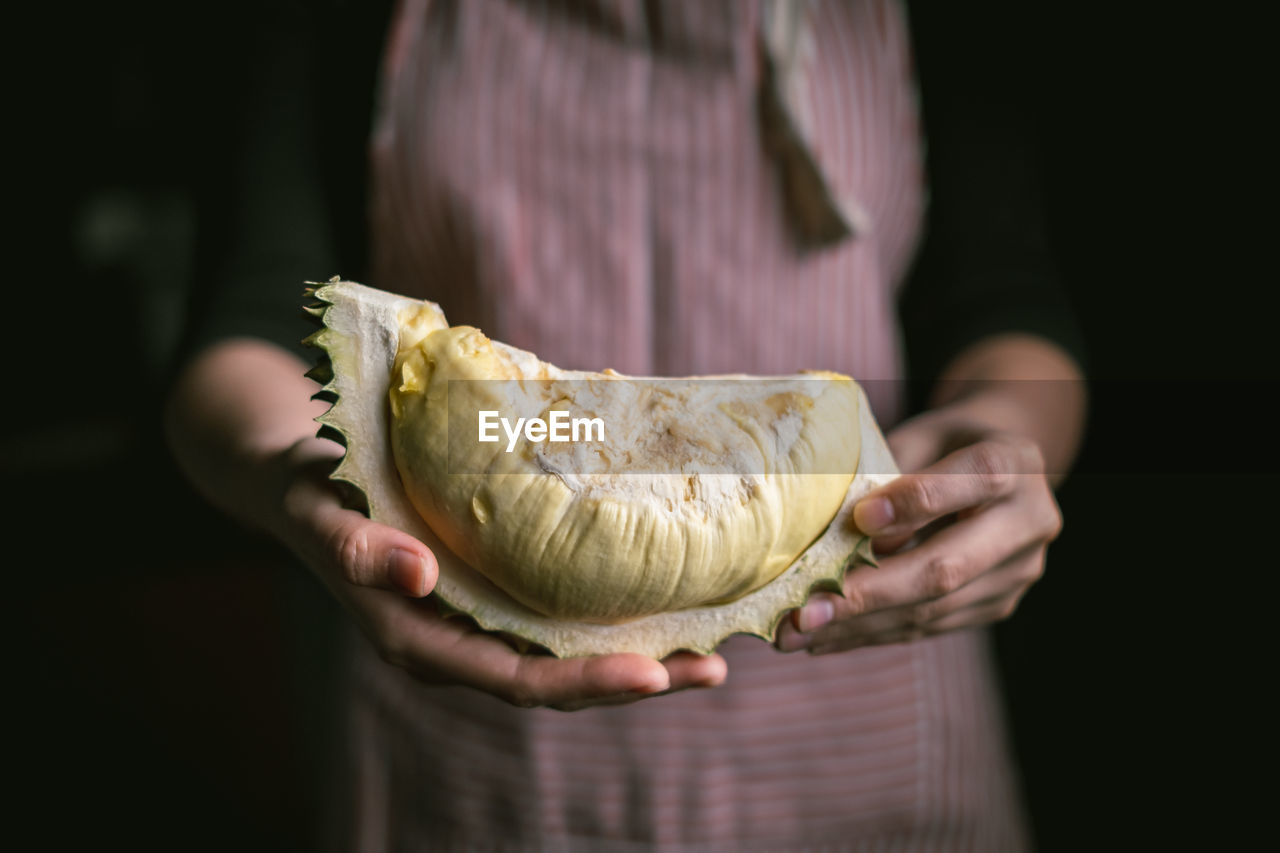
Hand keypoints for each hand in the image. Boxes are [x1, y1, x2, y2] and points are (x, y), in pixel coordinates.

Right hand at [272, 436, 726, 709]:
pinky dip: (613, 616)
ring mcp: (481, 622)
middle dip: (636, 679)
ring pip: (569, 654)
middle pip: (559, 680)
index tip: (652, 673)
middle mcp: (460, 643)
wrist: (304, 482)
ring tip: (712, 649)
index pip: (515, 679)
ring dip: (638, 655)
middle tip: (713, 669)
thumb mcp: (322, 516)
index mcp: (421, 641)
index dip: (584, 683)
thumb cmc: (312, 497)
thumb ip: (358, 549)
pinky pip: (561, 617)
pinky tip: (665, 601)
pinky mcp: (497, 593)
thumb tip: (419, 575)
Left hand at [775, 403, 1062, 653]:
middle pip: (947, 567)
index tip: (858, 519)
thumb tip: (836, 527)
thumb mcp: (921, 434)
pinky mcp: (997, 605)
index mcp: (1015, 462)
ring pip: (933, 608)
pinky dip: (871, 632)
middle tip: (805, 612)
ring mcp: (1018, 572)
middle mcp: (1029, 522)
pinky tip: (823, 638)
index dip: (916, 502)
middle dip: (869, 594)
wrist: (999, 466)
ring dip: (859, 625)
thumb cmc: (942, 443)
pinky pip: (929, 626)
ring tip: (797, 632)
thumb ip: (890, 470)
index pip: (973, 480)